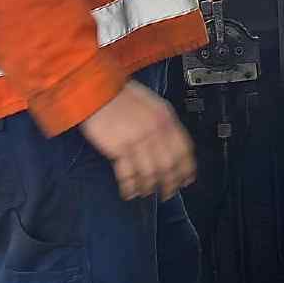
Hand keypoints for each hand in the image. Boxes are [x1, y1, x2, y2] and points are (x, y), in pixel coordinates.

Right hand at [80, 82, 196, 200]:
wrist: (97, 89)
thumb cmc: (120, 94)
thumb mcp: (151, 104)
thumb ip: (162, 124)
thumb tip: (170, 145)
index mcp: (166, 118)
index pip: (184, 149)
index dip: (187, 168)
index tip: (187, 179)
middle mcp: (155, 130)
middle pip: (169, 165)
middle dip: (170, 183)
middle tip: (168, 192)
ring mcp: (138, 140)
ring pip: (150, 172)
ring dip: (149, 186)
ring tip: (147, 192)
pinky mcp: (119, 148)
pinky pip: (128, 173)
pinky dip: (130, 186)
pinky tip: (130, 192)